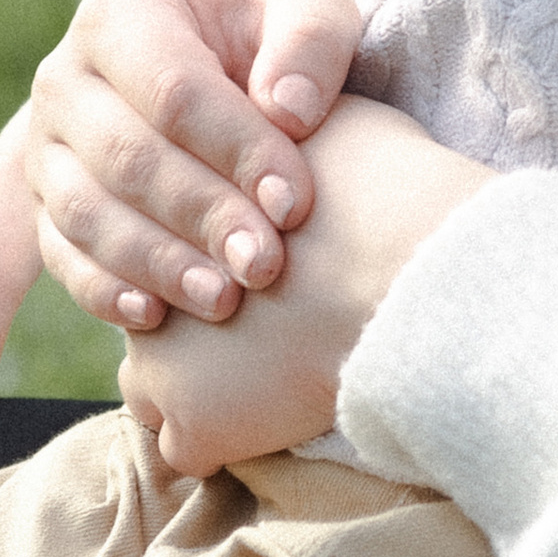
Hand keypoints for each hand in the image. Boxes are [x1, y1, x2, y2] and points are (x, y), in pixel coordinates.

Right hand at [29, 0, 362, 338]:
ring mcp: (46, 148)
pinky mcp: (43, 206)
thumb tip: (288, 110)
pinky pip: (61, 255)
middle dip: (202, 216)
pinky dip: (103, 290)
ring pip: (87, 213)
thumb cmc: (274, 37)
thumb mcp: (309, 10)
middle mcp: (66, 79)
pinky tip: (156, 317)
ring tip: (225, 298)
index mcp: (122, 16)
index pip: (174, 92)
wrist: (227, 66)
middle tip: (264, 264)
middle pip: (127, 158)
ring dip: (158, 263)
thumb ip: (310, 42)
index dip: (236, 150)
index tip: (296, 203)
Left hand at [116, 93, 491, 477]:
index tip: (252, 258)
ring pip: (155, 388)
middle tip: (256, 309)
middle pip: (151, 307)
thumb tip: (281, 108)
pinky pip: (189, 448)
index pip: (161, 235)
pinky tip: (274, 411)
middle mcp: (149, 281)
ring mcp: (161, 361)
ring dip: (199, 384)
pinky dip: (223, 439)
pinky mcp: (197, 429)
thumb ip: (281, 118)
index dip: (207, 249)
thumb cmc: (381, 185)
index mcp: (174, 205)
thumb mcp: (325, 118)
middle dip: (190, 317)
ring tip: (265, 367)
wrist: (408, 272)